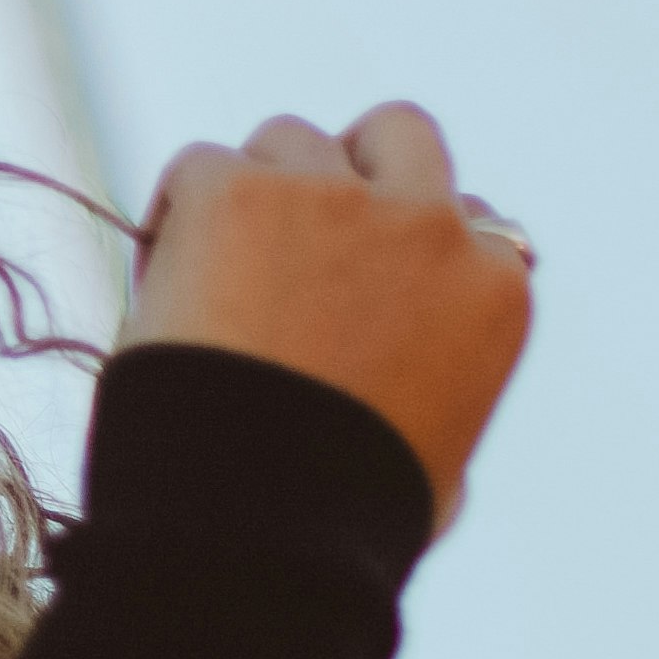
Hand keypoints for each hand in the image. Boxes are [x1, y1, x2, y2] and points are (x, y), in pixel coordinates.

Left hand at [125, 99, 533, 529]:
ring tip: (216, 269)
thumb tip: (421, 397)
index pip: (469, 219)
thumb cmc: (342, 519)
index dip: (406, 239)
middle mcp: (431, 226)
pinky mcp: (238, 191)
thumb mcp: (440, 465)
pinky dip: (179, 209)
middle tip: (291, 221)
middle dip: (351, 163)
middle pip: (397, 133)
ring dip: (256, 188)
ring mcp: (336, 199)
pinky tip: (164, 269)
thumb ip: (442, 395)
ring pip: (289, 139)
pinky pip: (201, 165)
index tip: (361, 273)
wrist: (260, 525)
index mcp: (494, 291)